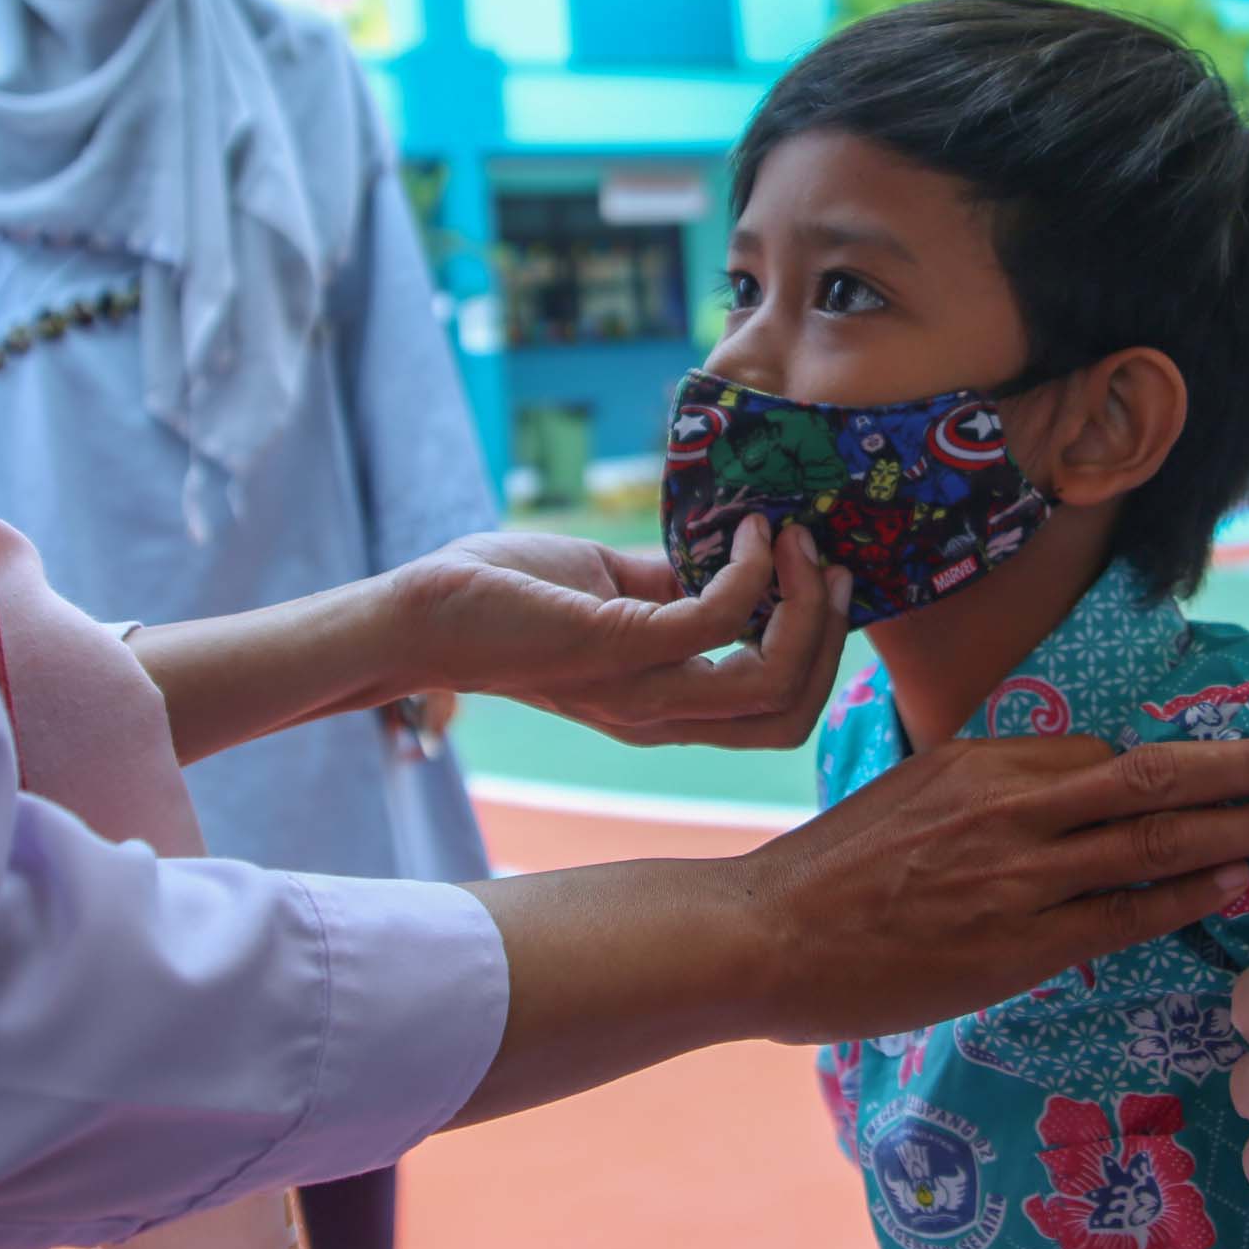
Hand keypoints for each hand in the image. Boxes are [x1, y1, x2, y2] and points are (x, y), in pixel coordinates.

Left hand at [396, 519, 850, 747]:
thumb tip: (735, 551)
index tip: (818, 576)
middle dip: (828, 639)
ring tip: (796, 542)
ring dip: (804, 607)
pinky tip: (746, 532)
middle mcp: (656, 717)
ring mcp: (637, 691)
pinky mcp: (613, 648)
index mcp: (661, 709)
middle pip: (787, 716)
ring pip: (770, 683)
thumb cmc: (505, 596)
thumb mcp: (611, 589)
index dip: (818, 654)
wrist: (419, 612)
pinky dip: (751, 572)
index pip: (775, 717)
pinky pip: (717, 620)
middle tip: (826, 563)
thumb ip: (675, 585)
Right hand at [740, 733, 1248, 1043]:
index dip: (1191, 754)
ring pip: (1153, 838)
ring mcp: (1015, 875)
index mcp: (983, 760)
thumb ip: (990, 788)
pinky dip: (1185, 894)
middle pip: (1154, 773)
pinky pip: (1120, 913)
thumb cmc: (833, 872)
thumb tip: (1061, 783)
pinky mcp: (1012, 944)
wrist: (763, 935)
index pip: (1109, 751)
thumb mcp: (914, 794)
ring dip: (1242, 825)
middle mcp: (1009, 804)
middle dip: (1248, 767)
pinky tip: (1238, 883)